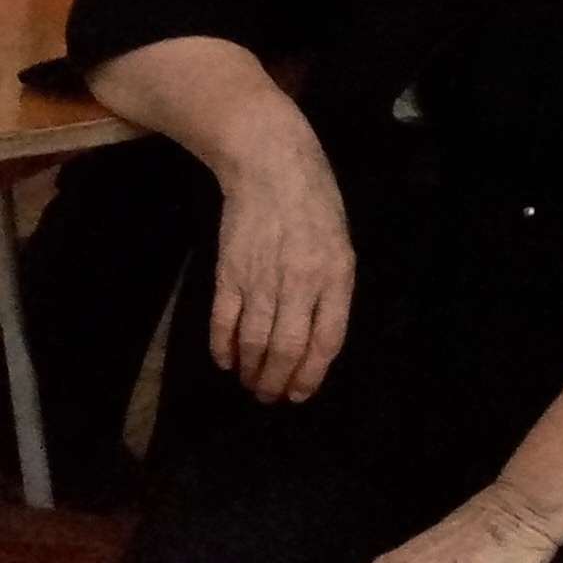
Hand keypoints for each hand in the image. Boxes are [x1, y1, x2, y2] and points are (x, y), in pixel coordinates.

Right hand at [209, 112, 353, 402]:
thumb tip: (316, 335)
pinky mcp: (229, 273)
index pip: (327, 338)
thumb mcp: (339, 243)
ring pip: (255, 342)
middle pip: (288, 348)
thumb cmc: (314, 203)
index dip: (312, 373)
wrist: (271, 165)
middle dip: (277, 381)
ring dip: (251, 371)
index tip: (300, 393)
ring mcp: (262, 278)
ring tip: (250, 384)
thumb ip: (331, 288)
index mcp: (336, 274)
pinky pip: (224, 322)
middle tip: (270, 397)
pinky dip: (223, 348)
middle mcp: (301, 281)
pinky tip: (226, 361)